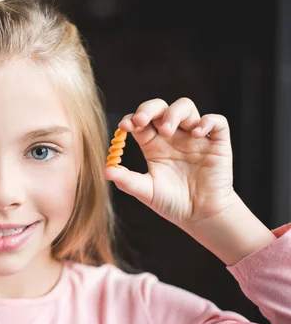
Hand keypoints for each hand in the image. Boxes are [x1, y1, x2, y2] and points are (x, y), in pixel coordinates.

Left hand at [104, 97, 236, 226]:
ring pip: (185, 107)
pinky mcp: (217, 143)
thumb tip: (106, 170)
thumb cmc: (172, 203)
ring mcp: (195, 137)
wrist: (201, 216)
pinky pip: (217, 121)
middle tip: (141, 120)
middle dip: (149, 109)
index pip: (140, 121)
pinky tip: (196, 134)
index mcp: (153, 144)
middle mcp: (173, 136)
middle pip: (160, 107)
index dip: (131, 119)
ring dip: (174, 113)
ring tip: (167, 131)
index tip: (124, 127)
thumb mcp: (146, 191)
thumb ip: (127, 180)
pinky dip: (207, 121)